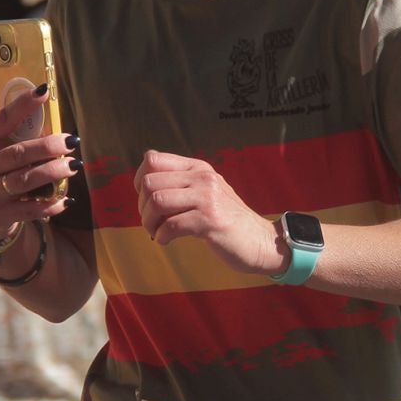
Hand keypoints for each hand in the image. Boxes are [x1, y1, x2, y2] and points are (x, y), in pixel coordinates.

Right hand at [0, 74, 79, 240]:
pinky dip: (52, 204)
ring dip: (53, 172)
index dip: (22, 104)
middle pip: (17, 153)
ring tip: (74, 164)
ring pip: (26, 180)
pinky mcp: (2, 216)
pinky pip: (32, 209)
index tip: (45, 90)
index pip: (0, 120)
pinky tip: (68, 198)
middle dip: (48, 146)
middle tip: (72, 140)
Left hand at [135, 150, 278, 273]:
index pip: (153, 159)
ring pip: (158, 202)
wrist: (260, 241)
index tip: (147, 200)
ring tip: (157, 232)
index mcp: (198, 167)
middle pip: (150, 183)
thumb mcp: (207, 191)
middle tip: (151, 222)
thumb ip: (181, 183)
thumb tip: (144, 184)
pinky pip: (171, 225)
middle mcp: (202, 177)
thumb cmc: (228, 220)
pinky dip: (161, 236)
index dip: (140, 181)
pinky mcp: (210, 221)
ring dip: (149, 223)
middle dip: (143, 207)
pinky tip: (166, 241)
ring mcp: (208, 198)